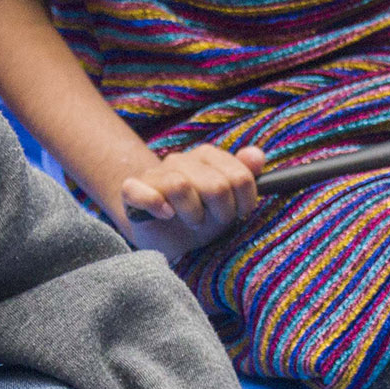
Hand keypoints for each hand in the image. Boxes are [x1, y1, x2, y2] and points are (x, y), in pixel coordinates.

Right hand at [110, 142, 266, 257]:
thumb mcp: (228, 201)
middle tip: (213, 222)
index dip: (244, 202)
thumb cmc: (198, 215)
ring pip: (181, 187)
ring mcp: (155, 174)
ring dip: (193, 214)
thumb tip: (257, 155)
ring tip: (192, 222)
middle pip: (216, 186)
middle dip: (221, 213)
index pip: (240, 177)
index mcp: (207, 157)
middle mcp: (181, 160)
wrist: (160, 233)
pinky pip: (141, 192)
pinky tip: (166, 215)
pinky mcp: (132, 189)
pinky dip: (156, 205)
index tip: (238, 213)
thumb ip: (245, 175)